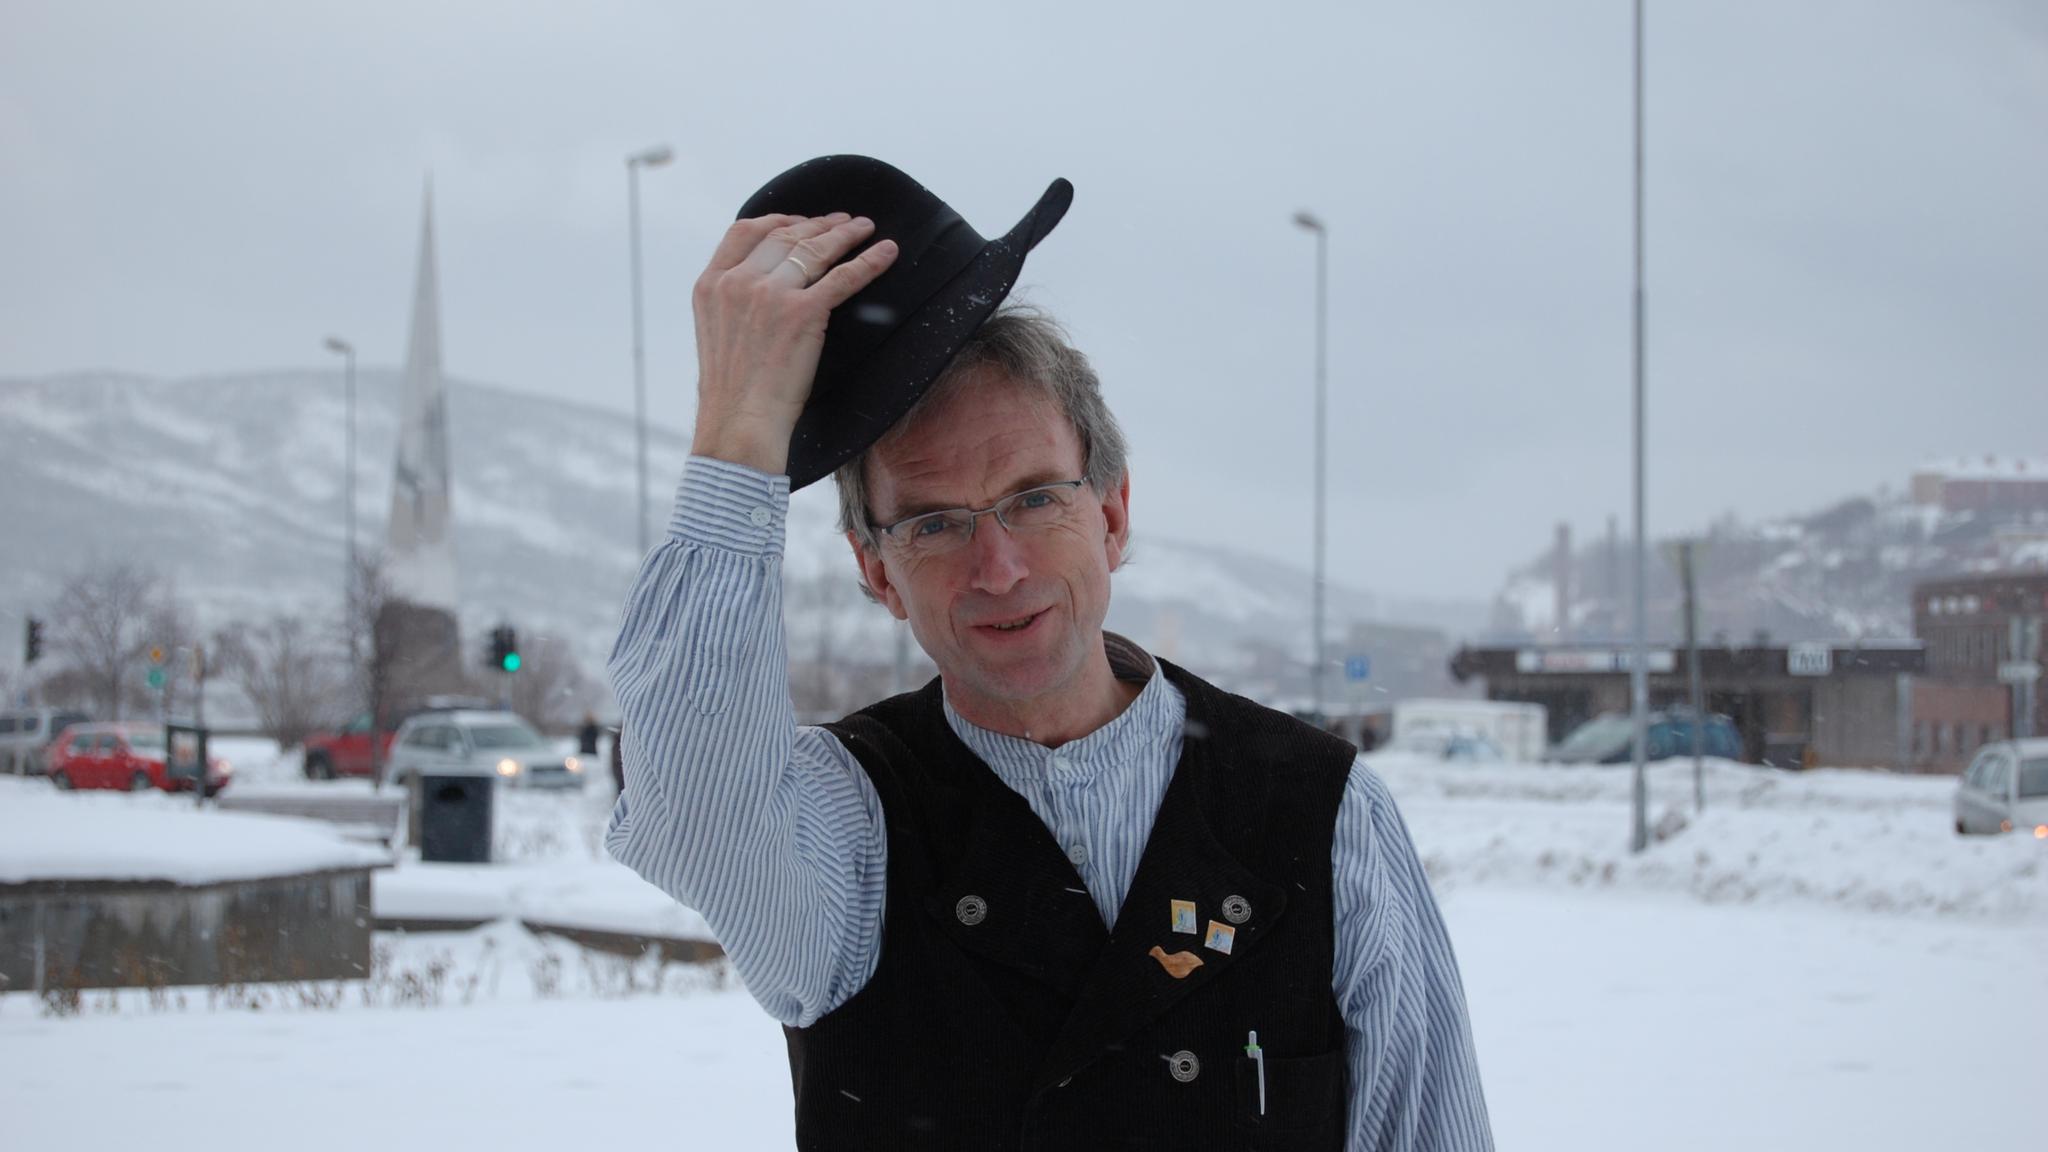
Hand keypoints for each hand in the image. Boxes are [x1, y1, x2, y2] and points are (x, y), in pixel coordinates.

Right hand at [689, 213, 898, 473]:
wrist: (739, 422)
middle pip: (784, 235)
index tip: (800, 222)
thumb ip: (734, 302)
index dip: (778, 220)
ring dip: (843, 234)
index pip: (745, 232)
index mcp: (711, 284)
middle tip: (841, 222)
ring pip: (814, 249)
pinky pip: (844, 277)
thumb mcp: (717, 333)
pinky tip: (887, 252)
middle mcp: (737, 282)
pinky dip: (869, 261)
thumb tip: (762, 289)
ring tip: (864, 228)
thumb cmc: (733, 391)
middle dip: (817, 225)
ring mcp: (769, 294)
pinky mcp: (802, 312)